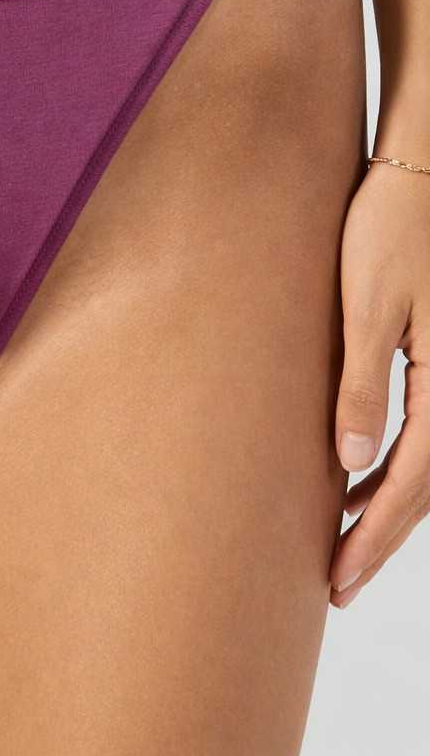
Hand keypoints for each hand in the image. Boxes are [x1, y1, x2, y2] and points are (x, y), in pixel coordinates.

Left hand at [330, 160, 429, 606]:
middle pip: (428, 485)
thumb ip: (362, 383)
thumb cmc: (389, 224)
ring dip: (388, 504)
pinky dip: (394, 463)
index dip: (374, 535)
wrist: (421, 170)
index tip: (338, 579)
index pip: (413, 481)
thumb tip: (349, 463)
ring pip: (429, 462)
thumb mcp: (367, 303)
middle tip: (336, 585)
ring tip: (339, 541)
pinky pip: (426, 430)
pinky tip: (355, 472)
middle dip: (380, 537)